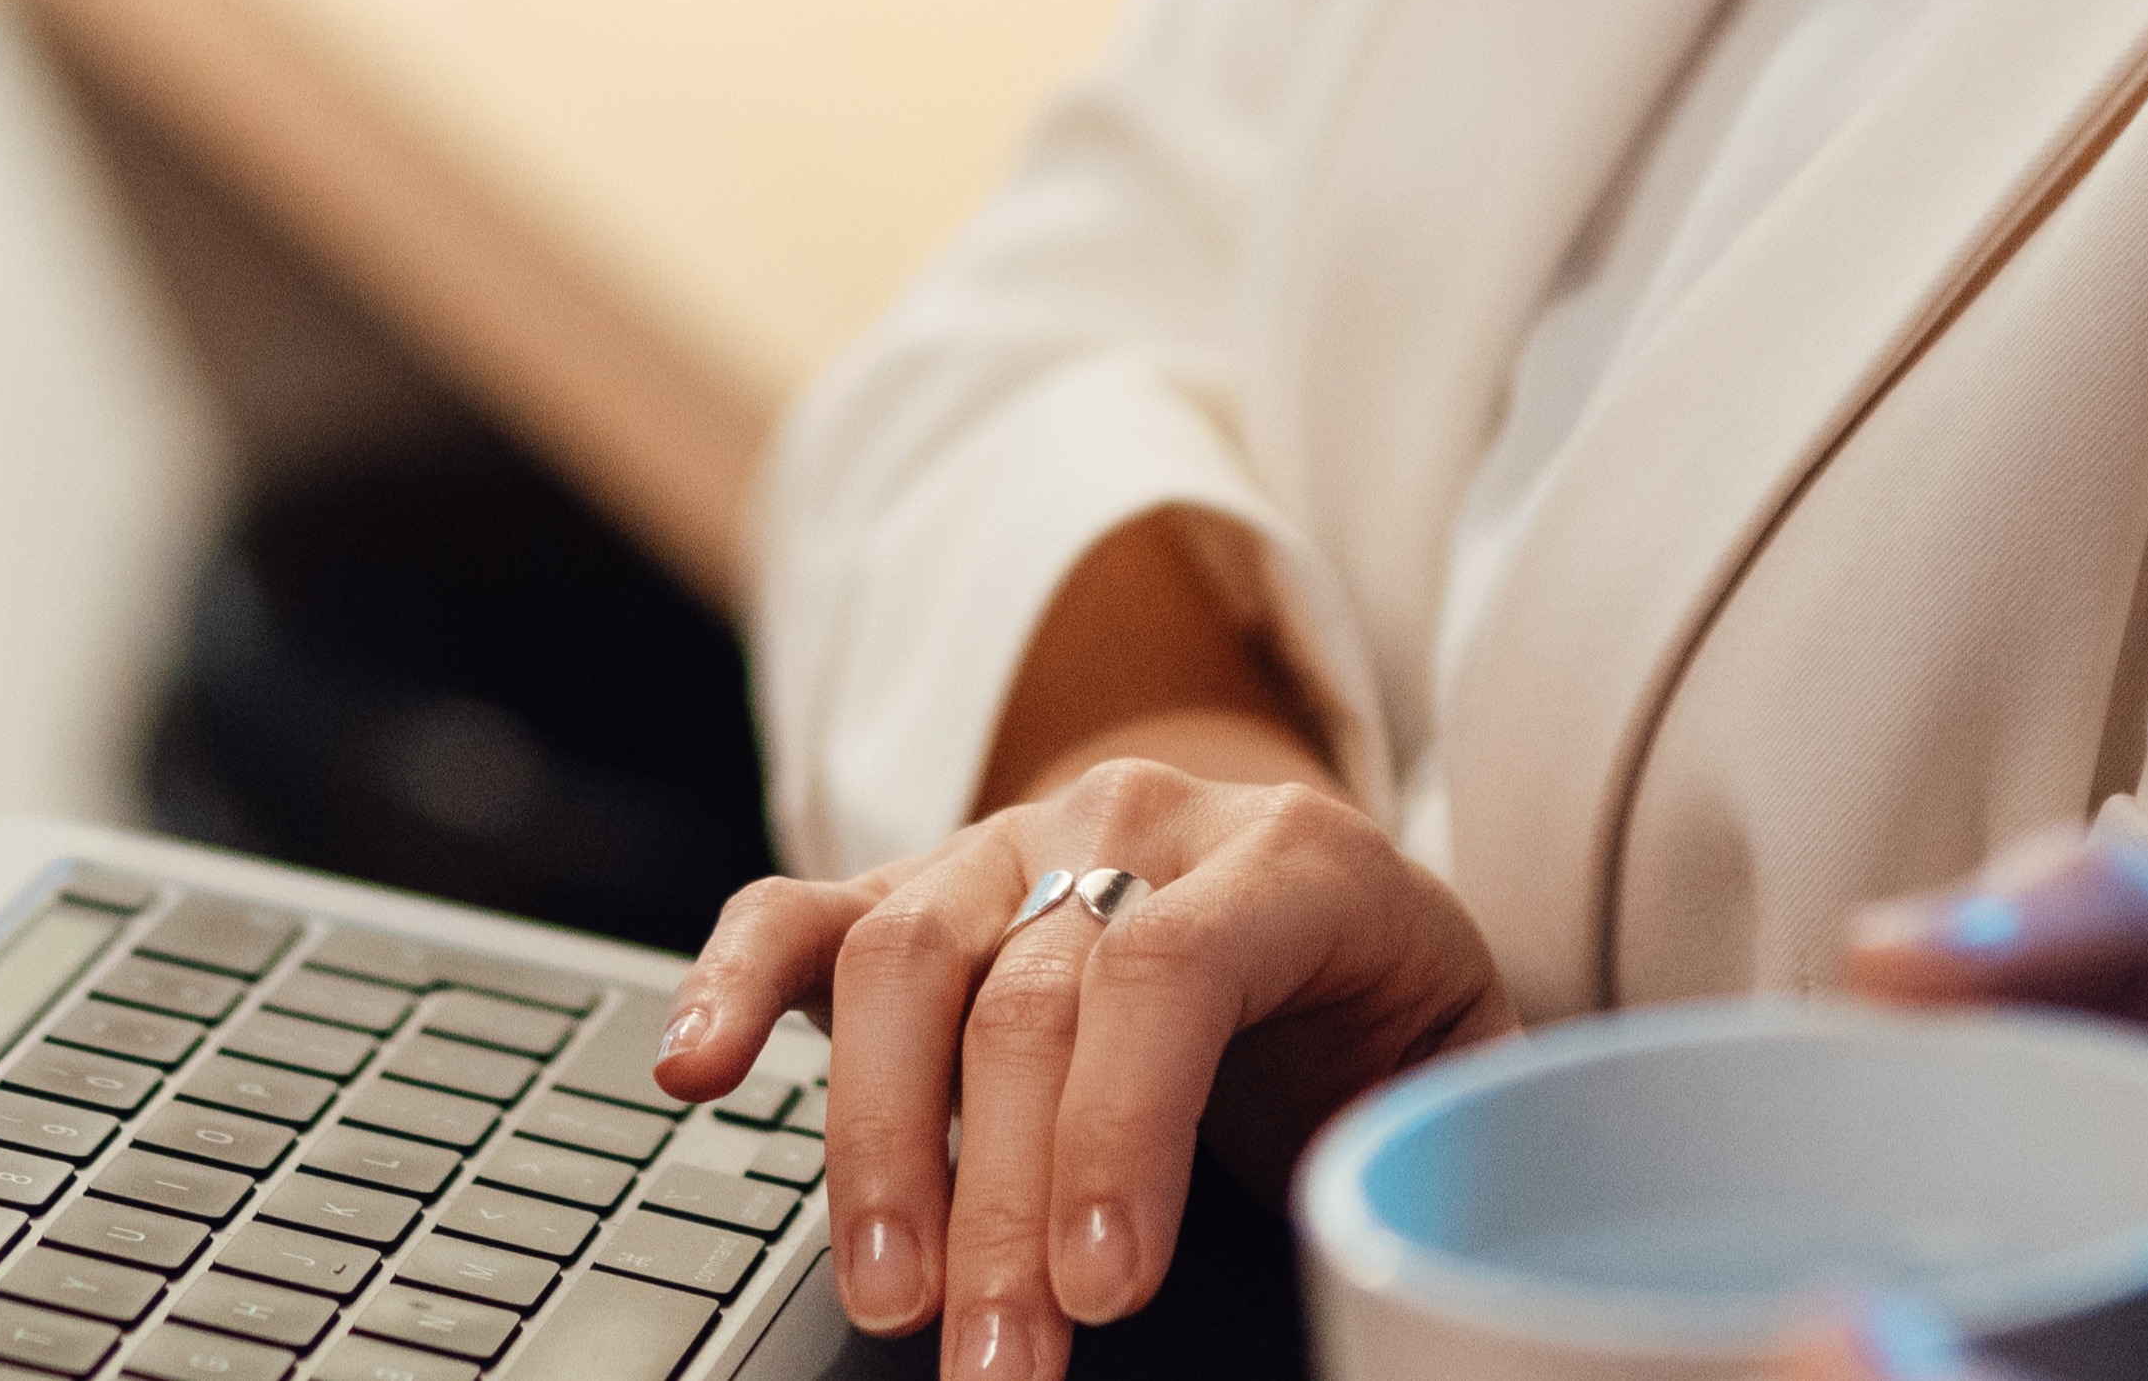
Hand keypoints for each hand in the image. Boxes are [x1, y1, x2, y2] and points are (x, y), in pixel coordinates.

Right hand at [663, 760, 1510, 1380]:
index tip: (1103, 1287)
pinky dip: (731, 985)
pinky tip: (693, 1072)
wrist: (1326, 903)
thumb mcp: (1454, 1075)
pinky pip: (803, 914)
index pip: (1174, 970)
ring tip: (886, 1297)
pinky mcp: (919, 887)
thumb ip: (1424, 1152)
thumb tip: (1395, 1272)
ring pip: (905, 960)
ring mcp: (1012, 844)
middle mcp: (1138, 821)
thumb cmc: (1385, 1018)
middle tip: (996, 1364)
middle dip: (1001, 1204)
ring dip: (878, 1147)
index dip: (1122, 1130)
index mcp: (1293, 858)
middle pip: (1029, 994)